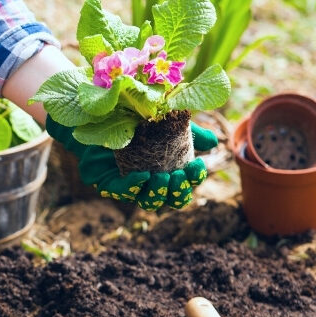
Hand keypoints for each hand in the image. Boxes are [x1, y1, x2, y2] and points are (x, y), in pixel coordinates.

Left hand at [46, 115, 216, 209]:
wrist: (102, 115)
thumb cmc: (137, 120)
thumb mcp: (166, 121)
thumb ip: (189, 131)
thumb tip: (213, 142)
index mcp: (168, 170)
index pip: (187, 183)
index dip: (194, 179)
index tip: (196, 165)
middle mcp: (152, 182)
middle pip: (171, 199)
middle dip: (178, 191)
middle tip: (177, 176)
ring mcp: (131, 185)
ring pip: (149, 201)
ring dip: (158, 192)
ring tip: (161, 177)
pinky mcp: (110, 184)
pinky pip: (123, 192)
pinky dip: (134, 186)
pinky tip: (141, 176)